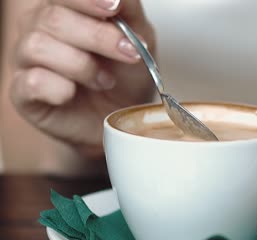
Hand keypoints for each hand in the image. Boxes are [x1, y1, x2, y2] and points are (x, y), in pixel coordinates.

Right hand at [11, 0, 155, 157]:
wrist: (121, 117)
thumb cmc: (125, 76)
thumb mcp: (140, 38)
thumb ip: (129, 11)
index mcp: (65, 9)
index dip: (87, 0)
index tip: (114, 8)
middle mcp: (39, 28)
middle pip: (53, 18)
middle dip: (98, 37)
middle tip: (129, 54)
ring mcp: (27, 60)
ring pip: (38, 46)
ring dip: (82, 66)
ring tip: (104, 80)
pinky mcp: (23, 92)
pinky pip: (32, 81)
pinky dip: (60, 88)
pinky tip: (74, 93)